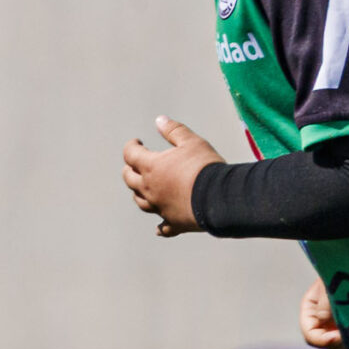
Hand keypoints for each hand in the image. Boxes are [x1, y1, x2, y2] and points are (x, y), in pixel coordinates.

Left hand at [121, 117, 222, 235]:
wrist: (219, 197)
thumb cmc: (205, 167)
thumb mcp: (192, 142)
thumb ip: (174, 131)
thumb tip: (159, 120)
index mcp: (151, 167)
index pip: (131, 154)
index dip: (132, 146)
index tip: (137, 141)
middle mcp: (149, 189)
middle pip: (129, 179)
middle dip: (130, 169)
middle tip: (134, 164)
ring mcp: (159, 207)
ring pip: (140, 202)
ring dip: (139, 194)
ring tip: (142, 188)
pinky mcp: (173, 222)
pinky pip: (162, 226)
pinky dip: (160, 226)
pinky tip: (159, 228)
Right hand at [300, 278, 346, 348]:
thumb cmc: (344, 271)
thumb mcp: (331, 286)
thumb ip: (325, 305)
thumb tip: (323, 322)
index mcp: (310, 309)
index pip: (310, 334)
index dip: (321, 340)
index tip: (337, 338)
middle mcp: (321, 318)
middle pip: (323, 342)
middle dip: (336, 343)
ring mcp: (336, 322)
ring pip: (337, 343)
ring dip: (347, 343)